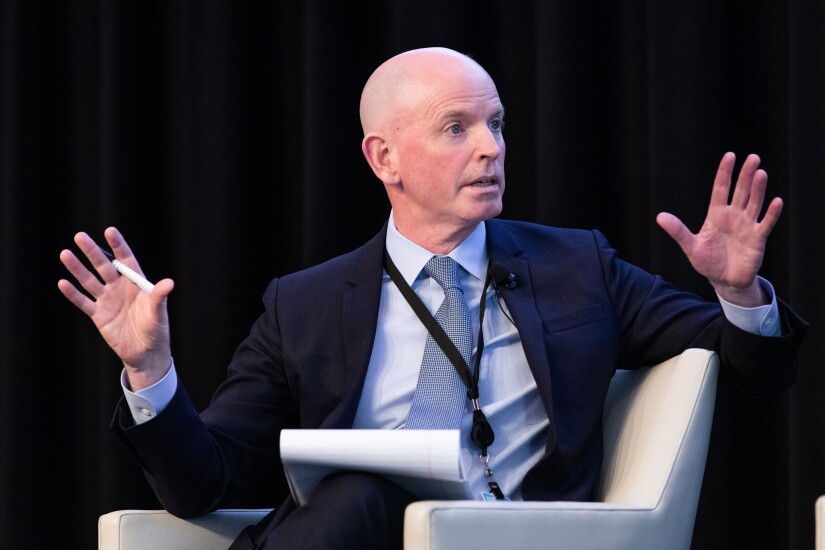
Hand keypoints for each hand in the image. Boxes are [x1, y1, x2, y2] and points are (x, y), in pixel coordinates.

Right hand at [58, 227, 174, 389]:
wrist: (146, 353)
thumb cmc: (156, 329)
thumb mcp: (159, 313)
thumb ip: (159, 297)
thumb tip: (169, 283)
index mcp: (136, 283)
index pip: (125, 259)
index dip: (118, 245)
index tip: (109, 231)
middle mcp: (120, 288)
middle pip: (103, 266)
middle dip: (92, 252)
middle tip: (79, 236)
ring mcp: (108, 300)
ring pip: (89, 281)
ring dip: (78, 268)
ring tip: (65, 254)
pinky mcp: (98, 315)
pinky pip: (83, 302)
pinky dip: (73, 294)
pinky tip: (62, 283)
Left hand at [656, 152, 782, 306]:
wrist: (724, 281)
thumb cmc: (707, 262)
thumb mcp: (690, 247)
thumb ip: (678, 231)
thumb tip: (659, 217)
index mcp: (716, 215)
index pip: (721, 189)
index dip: (725, 173)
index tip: (730, 156)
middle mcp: (734, 216)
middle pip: (741, 191)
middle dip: (746, 175)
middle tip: (753, 158)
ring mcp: (747, 226)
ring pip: (754, 203)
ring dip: (758, 189)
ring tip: (761, 173)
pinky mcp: (758, 239)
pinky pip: (765, 223)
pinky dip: (771, 214)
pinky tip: (776, 201)